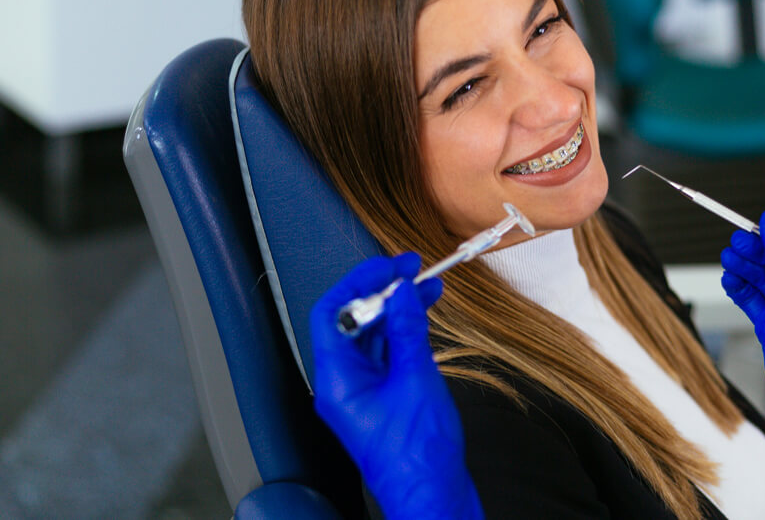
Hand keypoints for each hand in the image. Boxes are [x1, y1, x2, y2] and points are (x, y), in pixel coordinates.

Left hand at [310, 253, 482, 519]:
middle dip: (382, 292)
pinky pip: (386, 356)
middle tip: (410, 270)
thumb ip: (407, 330)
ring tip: (426, 288)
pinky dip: (404, 334)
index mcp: (336, 379)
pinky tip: (424, 319)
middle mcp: (342, 384)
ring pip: (372, 337)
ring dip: (397, 311)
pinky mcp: (382, 401)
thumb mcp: (416, 379)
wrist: (433, 497)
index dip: (359, 283)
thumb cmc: (418, 455)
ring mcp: (361, 394)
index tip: (388, 267)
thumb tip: (401, 292)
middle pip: (353, 322)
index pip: (332, 313)